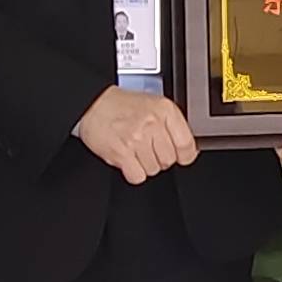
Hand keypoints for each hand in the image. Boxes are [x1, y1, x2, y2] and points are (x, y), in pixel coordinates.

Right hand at [77, 85, 198, 182]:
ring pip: (153, 169)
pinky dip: (133, 172)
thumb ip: (172, 125)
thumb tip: (188, 150)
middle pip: (169, 160)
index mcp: (164, 110)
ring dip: (145, 165)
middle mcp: (152, 123)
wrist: (93, 104)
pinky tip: (128, 159)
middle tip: (149, 148)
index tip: (180, 156)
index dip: (184, 155)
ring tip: (136, 150)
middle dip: (160, 158)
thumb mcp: (154, 105)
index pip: (186, 145)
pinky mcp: (121, 153)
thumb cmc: (123, 106)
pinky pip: (137, 176)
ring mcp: (136, 139)